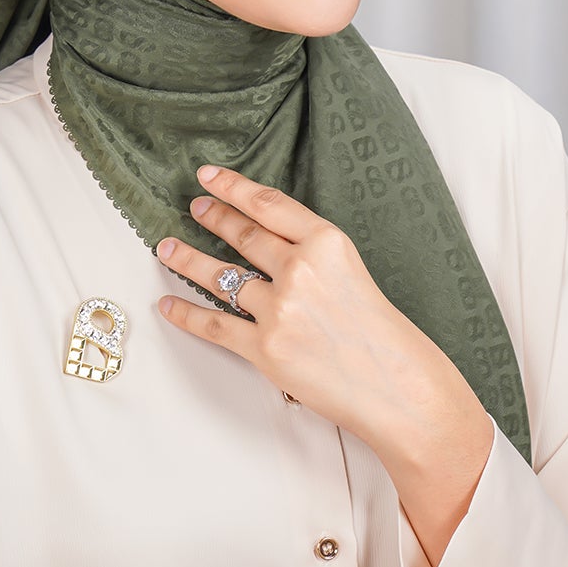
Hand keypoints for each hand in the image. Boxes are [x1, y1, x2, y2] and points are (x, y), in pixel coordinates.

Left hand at [155, 163, 465, 448]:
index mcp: (328, 244)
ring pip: (219, 276)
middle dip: (213, 218)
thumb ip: (317, 259)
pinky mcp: (265, 349)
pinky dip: (185, 314)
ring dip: (187, 260)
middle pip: (243, 235)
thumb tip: (275, 252)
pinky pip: (213, 324)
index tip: (210, 176)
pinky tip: (168, 304)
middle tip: (195, 207)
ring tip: (167, 248)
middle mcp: (300, 270)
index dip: (233, 187)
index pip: (269, 205)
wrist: (400, 390)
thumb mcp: (356, 274)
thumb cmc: (386, 338)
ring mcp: (280, 310)